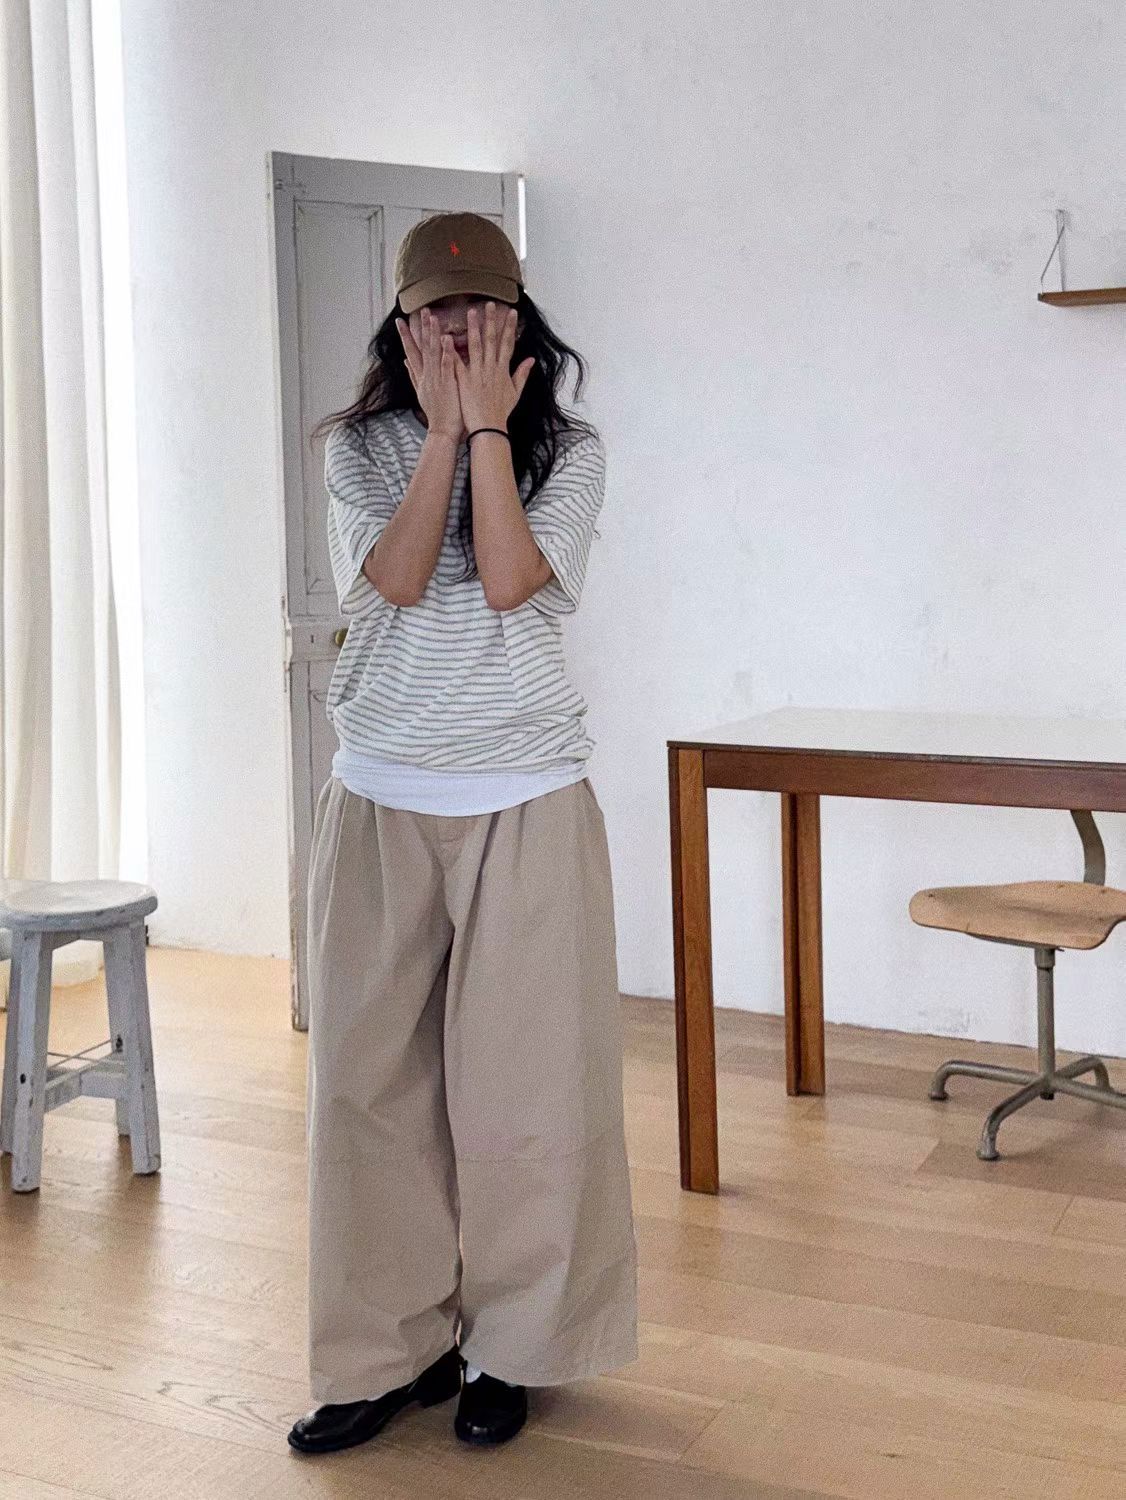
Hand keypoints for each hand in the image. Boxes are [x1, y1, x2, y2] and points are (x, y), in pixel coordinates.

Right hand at [396, 308, 466, 440]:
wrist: (442, 433)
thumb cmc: (437, 415)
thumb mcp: (422, 393)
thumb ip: (413, 375)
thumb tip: (405, 362)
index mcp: (421, 378)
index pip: (411, 352)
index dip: (406, 337)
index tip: (400, 321)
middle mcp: (426, 376)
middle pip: (421, 348)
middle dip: (420, 328)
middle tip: (421, 309)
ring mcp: (436, 380)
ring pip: (432, 353)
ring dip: (431, 334)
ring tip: (432, 316)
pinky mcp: (447, 385)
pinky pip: (446, 365)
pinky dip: (445, 352)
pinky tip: (447, 338)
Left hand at [454, 302, 534, 434]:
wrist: (489, 429)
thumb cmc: (501, 412)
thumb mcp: (515, 393)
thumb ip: (522, 374)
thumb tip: (531, 359)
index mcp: (502, 370)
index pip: (508, 343)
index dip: (510, 327)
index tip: (511, 312)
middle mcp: (490, 368)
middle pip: (492, 339)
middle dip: (491, 320)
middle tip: (490, 303)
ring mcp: (477, 374)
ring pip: (475, 346)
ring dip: (473, 328)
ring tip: (471, 312)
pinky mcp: (464, 381)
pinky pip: (457, 363)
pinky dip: (452, 350)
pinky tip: (446, 336)